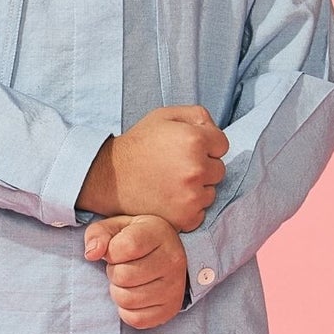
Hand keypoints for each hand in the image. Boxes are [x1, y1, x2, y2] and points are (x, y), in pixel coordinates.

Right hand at [78, 106, 227, 232]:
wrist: (110, 177)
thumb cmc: (139, 144)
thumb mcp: (165, 116)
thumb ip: (198, 116)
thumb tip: (215, 131)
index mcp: (195, 140)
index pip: (222, 146)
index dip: (205, 146)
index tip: (185, 150)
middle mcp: (197, 168)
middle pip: (218, 170)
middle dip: (202, 168)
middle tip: (176, 167)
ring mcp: (192, 196)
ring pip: (210, 193)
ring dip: (197, 190)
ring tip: (171, 183)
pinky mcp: (185, 218)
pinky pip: (200, 213)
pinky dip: (188, 209)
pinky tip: (169, 199)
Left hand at [83, 214, 188, 328]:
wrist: (165, 254)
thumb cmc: (135, 239)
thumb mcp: (115, 228)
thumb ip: (98, 234)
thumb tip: (92, 254)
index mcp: (159, 233)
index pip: (125, 247)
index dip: (111, 252)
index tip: (116, 250)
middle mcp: (173, 260)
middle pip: (123, 276)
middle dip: (114, 273)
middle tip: (122, 267)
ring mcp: (175, 287)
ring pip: (127, 300)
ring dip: (119, 292)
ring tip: (128, 281)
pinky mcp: (171, 309)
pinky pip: (135, 319)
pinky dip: (127, 310)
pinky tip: (134, 295)